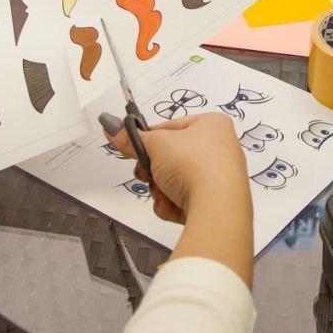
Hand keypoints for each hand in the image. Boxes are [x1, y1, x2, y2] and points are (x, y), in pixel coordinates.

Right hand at [107, 112, 250, 225]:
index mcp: (212, 124)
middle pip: (171, 157)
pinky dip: (172, 203)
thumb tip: (113, 127)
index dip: (149, 139)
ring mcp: (218, 177)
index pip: (171, 127)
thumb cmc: (199, 168)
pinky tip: (173, 204)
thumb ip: (130, 138)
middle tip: (149, 171)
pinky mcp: (214, 201)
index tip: (133, 145)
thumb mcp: (155, 145)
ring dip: (161, 188)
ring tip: (163, 190)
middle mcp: (220, 149)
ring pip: (175, 181)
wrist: (217, 207)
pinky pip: (183, 199)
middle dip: (154, 169)